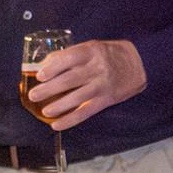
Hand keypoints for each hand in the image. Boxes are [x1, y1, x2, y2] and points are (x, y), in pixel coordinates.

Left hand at [28, 39, 146, 130]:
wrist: (140, 63)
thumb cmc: (110, 54)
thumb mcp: (92, 47)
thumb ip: (71, 55)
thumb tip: (45, 65)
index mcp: (91, 51)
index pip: (69, 58)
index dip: (53, 67)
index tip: (40, 75)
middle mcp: (97, 68)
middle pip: (69, 79)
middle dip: (49, 88)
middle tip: (33, 95)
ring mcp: (102, 85)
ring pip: (76, 97)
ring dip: (58, 106)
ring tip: (44, 111)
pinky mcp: (106, 100)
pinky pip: (86, 112)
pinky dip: (70, 119)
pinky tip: (57, 125)